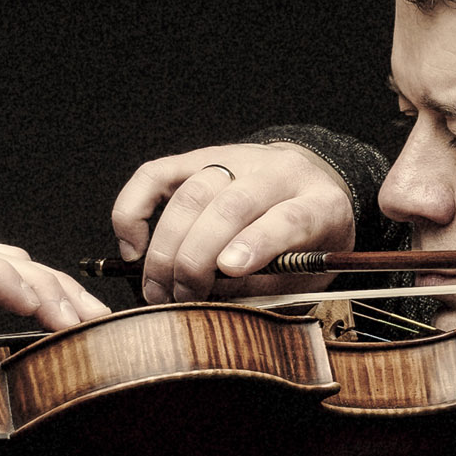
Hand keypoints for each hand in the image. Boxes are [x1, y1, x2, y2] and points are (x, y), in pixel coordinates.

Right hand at [110, 141, 355, 303]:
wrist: (306, 188)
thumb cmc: (308, 242)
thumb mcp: (309, 274)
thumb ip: (269, 286)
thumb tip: (213, 298)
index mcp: (322, 204)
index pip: (290, 217)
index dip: (257, 243)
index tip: (228, 270)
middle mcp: (280, 173)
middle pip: (231, 205)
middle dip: (197, 255)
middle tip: (182, 296)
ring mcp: (238, 160)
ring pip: (192, 192)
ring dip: (167, 245)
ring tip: (158, 287)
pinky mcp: (199, 158)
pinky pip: (154, 174)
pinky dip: (134, 209)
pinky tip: (133, 246)